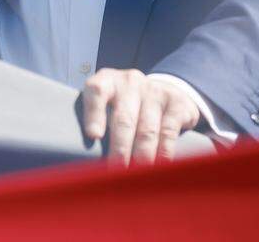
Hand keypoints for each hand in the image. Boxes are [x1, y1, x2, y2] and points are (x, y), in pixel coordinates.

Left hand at [82, 69, 200, 165]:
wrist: (163, 90)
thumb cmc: (125, 105)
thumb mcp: (107, 104)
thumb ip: (96, 121)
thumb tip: (83, 155)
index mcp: (107, 81)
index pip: (97, 92)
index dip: (94, 114)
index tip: (94, 135)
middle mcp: (130, 82)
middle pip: (123, 119)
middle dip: (120, 150)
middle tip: (116, 173)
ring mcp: (153, 90)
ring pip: (146, 129)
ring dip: (142, 156)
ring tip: (137, 176)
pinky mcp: (175, 102)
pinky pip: (168, 131)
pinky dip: (164, 152)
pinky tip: (160, 167)